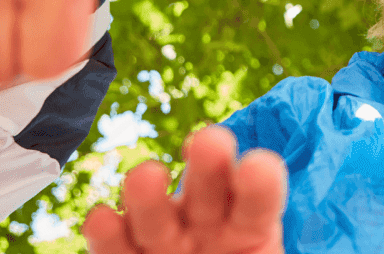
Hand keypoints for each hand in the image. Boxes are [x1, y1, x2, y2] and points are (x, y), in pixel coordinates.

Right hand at [83, 126, 286, 253]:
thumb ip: (262, 249)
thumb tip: (283, 244)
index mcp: (251, 224)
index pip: (258, 200)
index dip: (260, 182)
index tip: (256, 166)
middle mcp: (207, 224)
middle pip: (208, 191)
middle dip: (209, 164)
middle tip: (210, 140)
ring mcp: (166, 242)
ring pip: (156, 218)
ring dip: (150, 196)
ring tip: (147, 175)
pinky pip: (116, 248)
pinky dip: (106, 235)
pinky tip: (100, 219)